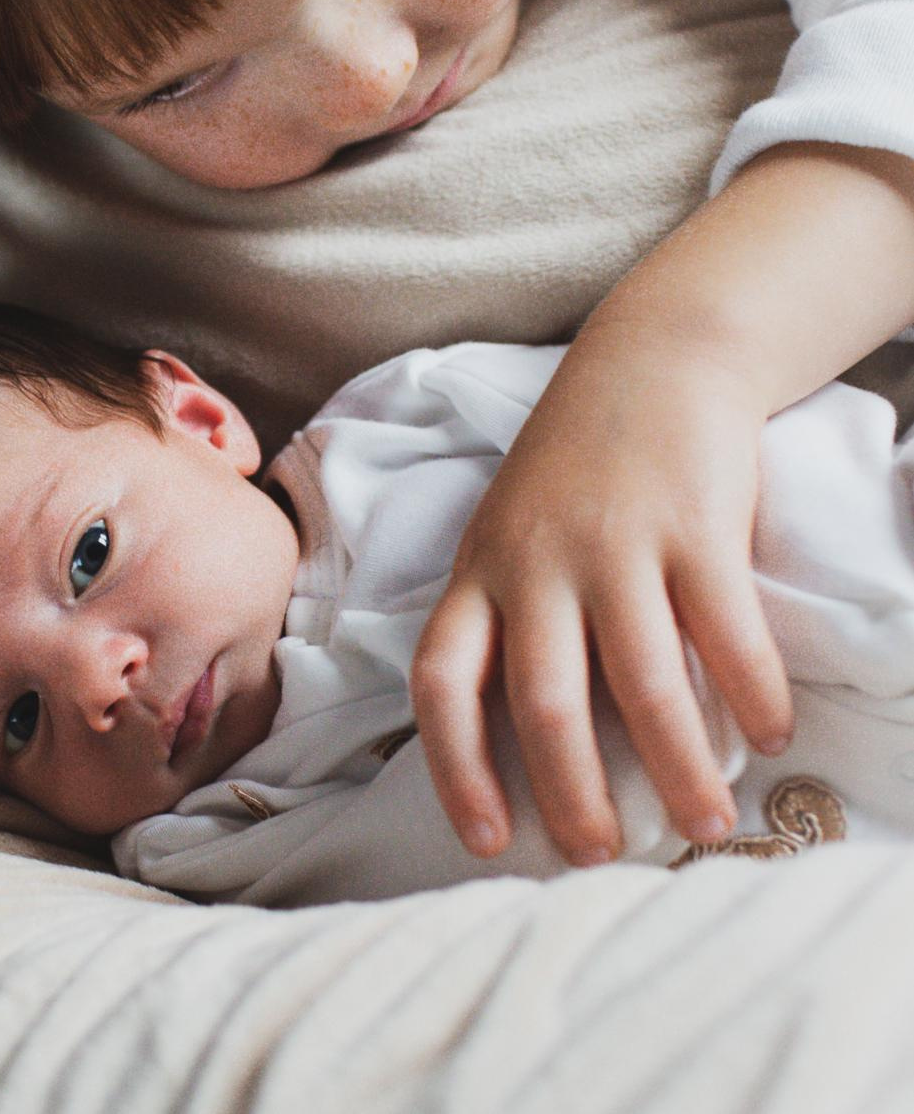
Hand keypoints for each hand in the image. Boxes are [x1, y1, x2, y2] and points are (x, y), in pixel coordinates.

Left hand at [409, 317, 793, 865]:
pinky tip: (769, 732)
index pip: (442, 680)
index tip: (487, 839)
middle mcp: (539, 562)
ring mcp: (617, 542)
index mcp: (482, 570)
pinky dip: (751, 693)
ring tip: (707, 823)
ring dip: (677, 768)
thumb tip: (527, 748)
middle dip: (574, 796)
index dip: (456, 768)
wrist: (652, 357)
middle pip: (542, 702)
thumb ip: (507, 618)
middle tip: (605, 855)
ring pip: (641, 683)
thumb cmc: (575, 465)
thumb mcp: (508, 532)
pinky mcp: (695, 525)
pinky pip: (725, 631)